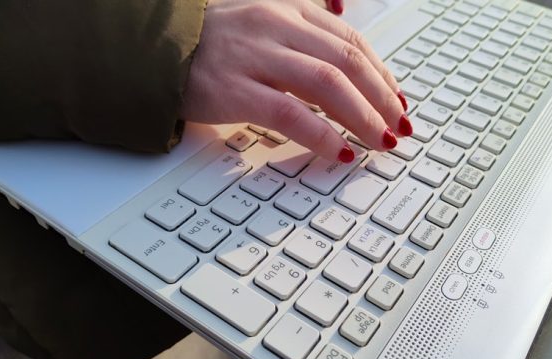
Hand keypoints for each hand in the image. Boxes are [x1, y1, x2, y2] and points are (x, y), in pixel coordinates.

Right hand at [181, 0, 411, 162]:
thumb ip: (302, 33)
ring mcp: (254, 57)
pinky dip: (322, 134)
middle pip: (347, 61)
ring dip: (363, 116)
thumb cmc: (210, 45)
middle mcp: (276, 27)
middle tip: (399, 125)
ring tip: (381, 141)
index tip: (397, 99)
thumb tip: (346, 51)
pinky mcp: (234, 90)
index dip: (382, 73)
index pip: (350, 41)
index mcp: (287, 11)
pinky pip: (290, 113)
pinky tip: (340, 151)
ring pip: (327, 84)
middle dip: (382, 97)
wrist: (152, 52)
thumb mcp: (261, 24)